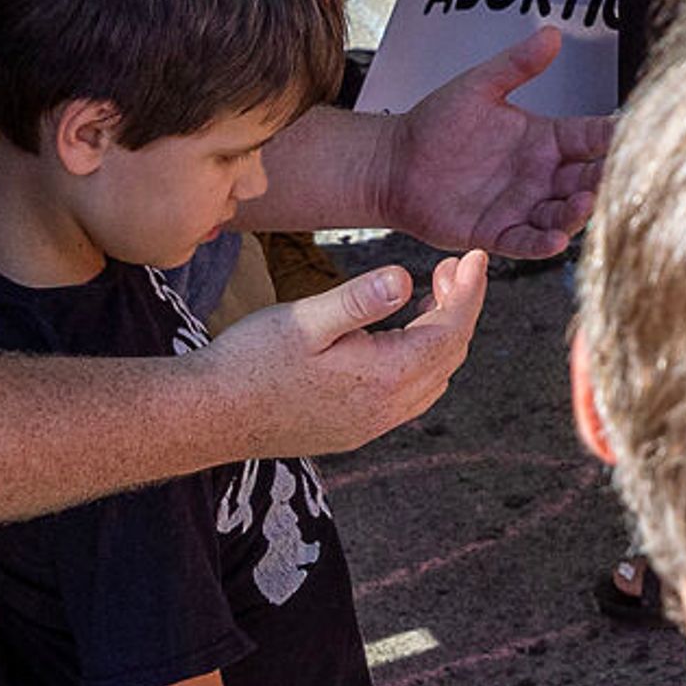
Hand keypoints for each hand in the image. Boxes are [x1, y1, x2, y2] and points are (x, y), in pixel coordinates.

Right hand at [187, 252, 487, 460]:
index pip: (451, 330)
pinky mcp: (354, 430)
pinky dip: (421, 361)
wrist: (208, 416)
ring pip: (433, 379)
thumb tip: (406, 276)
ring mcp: (372, 424)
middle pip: (449, 355)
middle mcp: (387, 409)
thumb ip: (360, 299)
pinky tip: (398, 338)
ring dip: (442, 336)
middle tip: (451, 268)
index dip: (470, 291)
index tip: (476, 255)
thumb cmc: (250, 360)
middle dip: (459, 308)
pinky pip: (410, 395)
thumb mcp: (305, 319)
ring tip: (430, 295)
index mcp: (384, 377)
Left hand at [385, 29, 610, 257]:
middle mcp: (540, 174)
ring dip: (577, 212)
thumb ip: (517, 64)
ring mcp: (521, 206)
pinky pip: (526, 241)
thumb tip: (552, 33)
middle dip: (604, 180)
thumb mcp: (478, 86)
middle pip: (586, 179)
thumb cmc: (434, 123)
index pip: (590, 137)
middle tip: (617, 177)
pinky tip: (554, 239)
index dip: (612, 136)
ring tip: (584, 204)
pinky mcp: (496, 233)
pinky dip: (542, 243)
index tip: (634, 133)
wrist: (393, 163)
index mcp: (544, 138)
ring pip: (562, 214)